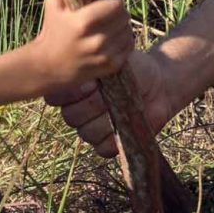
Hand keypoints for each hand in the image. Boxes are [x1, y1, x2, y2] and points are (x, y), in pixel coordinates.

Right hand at [23, 0, 135, 94]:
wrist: (47, 67)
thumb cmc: (51, 32)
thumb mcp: (54, 4)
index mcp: (83, 22)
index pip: (116, 3)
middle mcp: (97, 40)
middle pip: (125, 17)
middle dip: (118, 11)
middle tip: (109, 11)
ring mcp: (105, 55)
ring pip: (129, 31)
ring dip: (122, 25)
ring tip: (110, 25)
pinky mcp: (111, 66)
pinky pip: (129, 46)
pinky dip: (124, 39)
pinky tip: (113, 38)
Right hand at [45, 49, 177, 158]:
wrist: (159, 84)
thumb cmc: (133, 69)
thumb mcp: (113, 64)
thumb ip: (95, 71)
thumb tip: (85, 81)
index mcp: (72, 90)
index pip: (55, 98)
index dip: (71, 93)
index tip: (90, 83)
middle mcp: (77, 111)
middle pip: (71, 116)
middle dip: (92, 104)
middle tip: (110, 93)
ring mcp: (91, 129)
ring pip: (87, 133)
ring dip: (106, 120)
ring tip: (122, 106)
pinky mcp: (108, 145)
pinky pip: (103, 148)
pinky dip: (116, 138)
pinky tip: (127, 124)